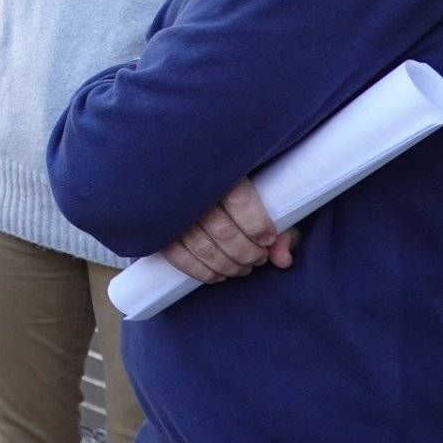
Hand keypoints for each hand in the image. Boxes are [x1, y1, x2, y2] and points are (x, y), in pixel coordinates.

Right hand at [163, 177, 299, 284]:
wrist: (187, 172)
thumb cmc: (237, 189)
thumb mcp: (265, 199)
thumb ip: (282, 228)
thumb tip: (283, 260)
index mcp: (220, 168)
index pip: (238, 198)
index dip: (256, 225)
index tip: (267, 238)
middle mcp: (192, 187)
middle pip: (222, 230)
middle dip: (246, 253)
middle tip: (257, 258)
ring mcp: (172, 208)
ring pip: (201, 246)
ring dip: (227, 265)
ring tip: (242, 268)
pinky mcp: (159, 227)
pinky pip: (177, 255)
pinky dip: (200, 271)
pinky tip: (217, 274)